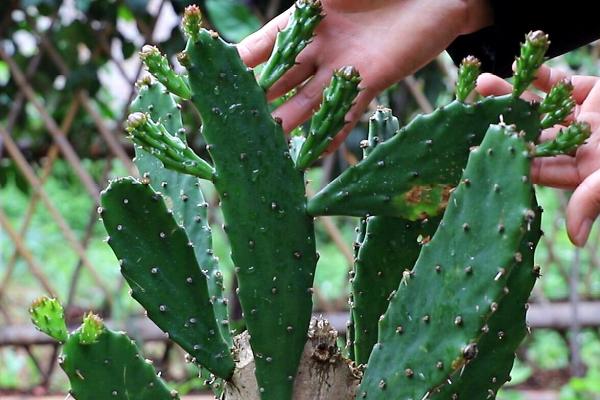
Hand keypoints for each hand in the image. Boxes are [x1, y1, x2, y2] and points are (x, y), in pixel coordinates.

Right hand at [238, 0, 492, 147]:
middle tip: (233, 122)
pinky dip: (331, 131)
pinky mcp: (372, 81)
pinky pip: (346, 111)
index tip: (215, 78)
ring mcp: (344, 67)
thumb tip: (287, 2)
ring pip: (308, 100)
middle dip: (258, 100)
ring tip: (266, 144)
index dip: (240, 61)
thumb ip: (305, 2)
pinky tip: (314, 152)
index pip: (265, 44)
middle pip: (281, 78)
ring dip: (288, 122)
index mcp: (307, 18)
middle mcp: (321, 47)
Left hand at [477, 66, 599, 246]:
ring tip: (483, 84)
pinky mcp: (596, 93)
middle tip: (467, 113)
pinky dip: (544, 76)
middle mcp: (579, 148)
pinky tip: (520, 68)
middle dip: (501, 123)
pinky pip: (564, 84)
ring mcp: (587, 120)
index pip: (538, 169)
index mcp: (583, 174)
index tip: (474, 149)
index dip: (508, 159)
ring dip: (514, 96)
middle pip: (531, 136)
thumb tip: (574, 238)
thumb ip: (596, 199)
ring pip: (541, 108)